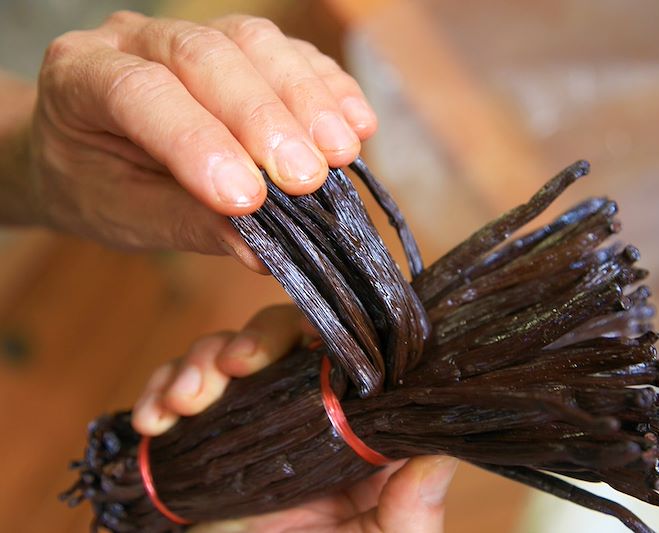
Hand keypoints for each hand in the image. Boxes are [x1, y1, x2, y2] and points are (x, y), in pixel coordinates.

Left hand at [30, 12, 376, 270]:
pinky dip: (328, 86)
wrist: (87, 150)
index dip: (198, 141)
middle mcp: (135, 38)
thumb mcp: (126, 215)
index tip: (247, 198)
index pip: (140, 92)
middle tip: (308, 179)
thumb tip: (260, 252)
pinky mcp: (240, 43)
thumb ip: (189, 223)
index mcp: (81, 76)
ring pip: (253, 40)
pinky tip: (357, 123)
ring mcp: (191, 30)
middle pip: (206, 55)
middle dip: (264, 118)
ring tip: (341, 153)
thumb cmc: (98, 185)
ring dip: (307, 98)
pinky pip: (289, 51)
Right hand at [132, 304, 457, 532]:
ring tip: (186, 399)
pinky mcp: (198, 441)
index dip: (324, 331)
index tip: (307, 336)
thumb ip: (413, 505)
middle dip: (251, 338)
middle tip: (236, 363)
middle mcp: (300, 410)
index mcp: (353, 423)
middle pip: (280, 336)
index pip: (344, 351)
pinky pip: (173, 396)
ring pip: (221, 353)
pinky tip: (155, 418)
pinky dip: (158, 393)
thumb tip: (436, 450)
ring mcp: (247, 421)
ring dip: (197, 362)